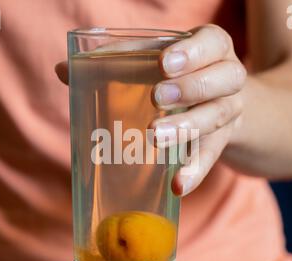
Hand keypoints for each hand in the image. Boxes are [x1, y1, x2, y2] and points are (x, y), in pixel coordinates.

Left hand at [55, 24, 246, 196]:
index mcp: (211, 47)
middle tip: (157, 98)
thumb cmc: (176, 74)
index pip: (212, 43)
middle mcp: (228, 77)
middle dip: (190, 88)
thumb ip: (115, 61)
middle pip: (225, 79)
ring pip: (218, 117)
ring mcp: (228, 110)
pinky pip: (211, 157)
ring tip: (155, 136)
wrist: (216, 99)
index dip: (193, 53)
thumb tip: (62, 70)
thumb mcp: (154, 59)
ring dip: (187, 127)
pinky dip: (194, 171)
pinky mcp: (221, 141)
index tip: (164, 63)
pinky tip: (177, 186)